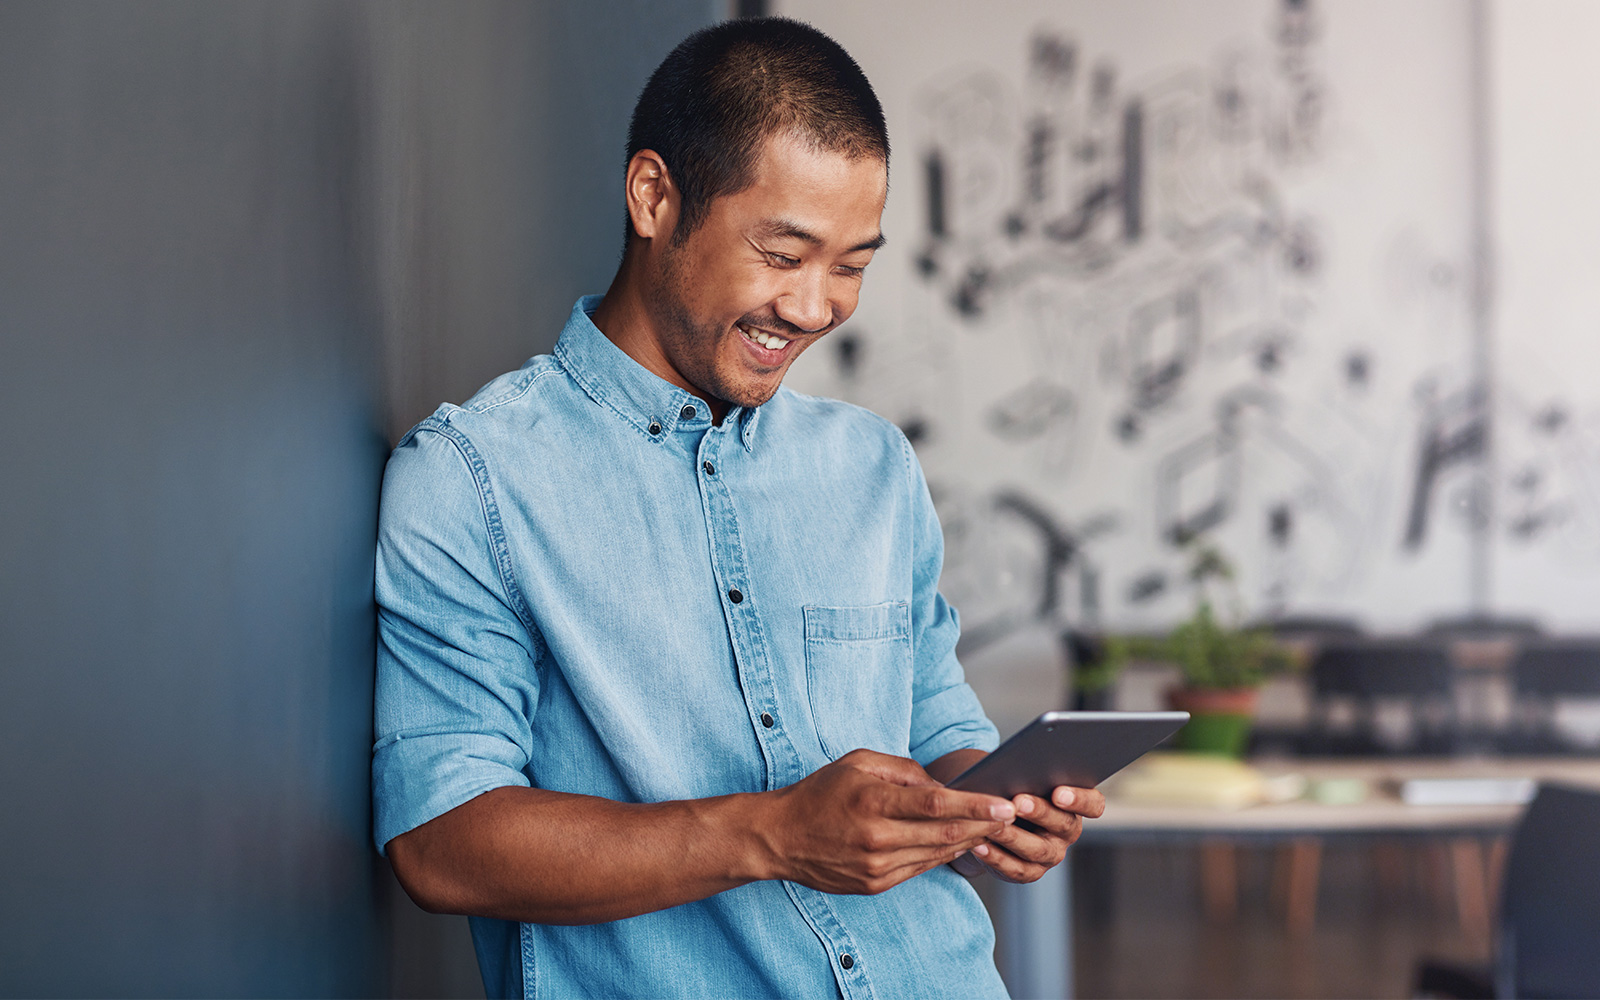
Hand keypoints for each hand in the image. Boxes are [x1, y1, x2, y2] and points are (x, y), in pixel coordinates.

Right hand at [761, 749, 1017, 894]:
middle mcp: (876, 837)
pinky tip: (960, 843)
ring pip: (937, 854)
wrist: (781, 837)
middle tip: (1012, 814)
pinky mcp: (875, 885)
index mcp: (872, 801)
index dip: (974, 805)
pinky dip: (944, 855)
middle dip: (984, 825)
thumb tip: (940, 785)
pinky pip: (921, 868)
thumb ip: (903, 769)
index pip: (935, 805)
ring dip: (970, 842)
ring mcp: (876, 866)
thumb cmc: (821, 793)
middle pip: (944, 834)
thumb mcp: (857, 762)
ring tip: (994, 828)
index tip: (1004, 803)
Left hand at [955, 785, 1105, 883]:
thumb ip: (1027, 773)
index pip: (1093, 804)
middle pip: (1063, 824)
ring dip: (1014, 837)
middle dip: (1040, 812)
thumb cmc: (1012, 788)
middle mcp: (1068, 831)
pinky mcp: (1030, 872)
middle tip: (1018, 802)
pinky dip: (996, 858)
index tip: (1058, 792)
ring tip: (994, 825)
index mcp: (1075, 805)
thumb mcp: (1023, 778)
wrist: (995, 817)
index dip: (1080, 800)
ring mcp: (1052, 855)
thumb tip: (1015, 766)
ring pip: (1038, 849)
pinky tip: (979, 846)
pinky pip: (1016, 868)